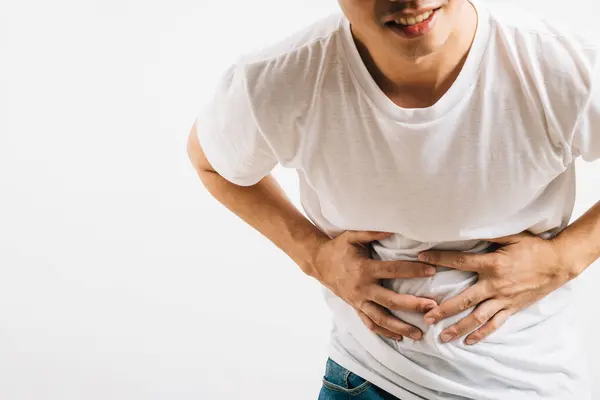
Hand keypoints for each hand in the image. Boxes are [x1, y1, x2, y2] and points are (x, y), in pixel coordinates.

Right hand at [312, 230, 437, 340]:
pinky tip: (399, 337)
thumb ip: (372, 233)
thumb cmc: (338, 247)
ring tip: (419, 334)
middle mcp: (362, 288)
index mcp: (364, 269)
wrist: (318, 263)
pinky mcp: (355, 307)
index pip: (393, 270)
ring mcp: (358, 301)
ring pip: (381, 319)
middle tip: (432, 307)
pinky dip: (384, 332)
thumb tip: (393, 229)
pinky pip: (370, 323)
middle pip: (391, 301)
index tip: (432, 270)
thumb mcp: (352, 236)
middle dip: (413, 305)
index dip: (413, 270)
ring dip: (400, 327)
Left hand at [418, 232, 579, 344]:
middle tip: (426, 317)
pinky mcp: (512, 308)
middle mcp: (496, 285)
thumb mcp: (512, 236)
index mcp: (493, 264)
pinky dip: (482, 334)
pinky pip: (495, 324)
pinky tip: (469, 341)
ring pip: (478, 317)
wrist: (559, 263)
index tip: (421, 256)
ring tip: (442, 336)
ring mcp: (504, 299)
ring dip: (458, 327)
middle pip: (464, 299)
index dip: (439, 258)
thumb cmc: (534, 247)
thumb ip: (489, 234)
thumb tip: (467, 227)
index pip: (460, 261)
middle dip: (444, 309)